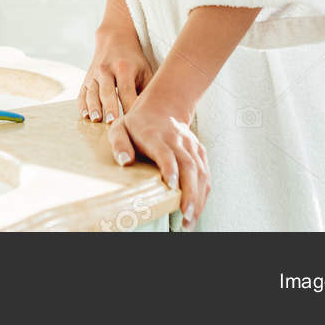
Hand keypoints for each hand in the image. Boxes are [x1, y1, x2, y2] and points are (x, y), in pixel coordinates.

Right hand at [79, 24, 150, 123]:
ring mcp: (94, 75)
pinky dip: (82, 105)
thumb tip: (153, 113)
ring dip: (94, 107)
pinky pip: (82, 93)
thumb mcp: (144, 71)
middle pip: (107, 91)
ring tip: (97, 120)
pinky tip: (85, 116)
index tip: (132, 120)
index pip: (126, 90)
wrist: (114, 39)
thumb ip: (147, 90)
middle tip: (113, 122)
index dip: (129, 105)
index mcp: (124, 68)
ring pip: (92, 93)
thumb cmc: (134, 61)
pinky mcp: (86, 79)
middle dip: (110, 107)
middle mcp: (106, 70)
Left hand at [108, 95, 208, 228]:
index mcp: (155, 135)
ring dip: (198, 197)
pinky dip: (204, 192)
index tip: (172, 186)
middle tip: (185, 215)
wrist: (163, 105)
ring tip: (191, 219)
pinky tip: (198, 208)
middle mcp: (176, 140)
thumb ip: (119, 143)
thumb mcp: (119, 127)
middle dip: (189, 192)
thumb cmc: (137, 123)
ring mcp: (190, 145)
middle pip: (188, 165)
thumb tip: (124, 162)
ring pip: (200, 171)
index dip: (170, 168)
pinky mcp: (199, 151)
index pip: (166, 152)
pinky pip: (205, 172)